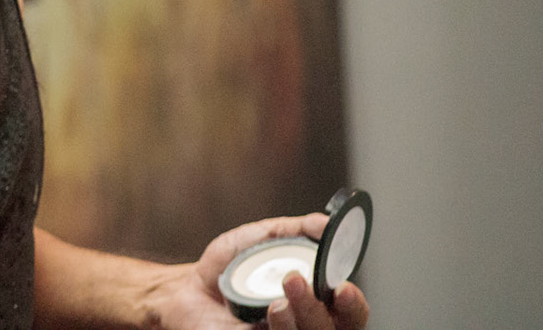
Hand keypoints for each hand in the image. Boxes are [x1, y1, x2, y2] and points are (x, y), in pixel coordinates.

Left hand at [140, 214, 369, 329]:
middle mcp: (306, 326)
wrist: (188, 291)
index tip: (342, 288)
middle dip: (319, 310)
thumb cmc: (232, 267)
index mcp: (317, 302)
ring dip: (297, 318)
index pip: (350, 313)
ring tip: (275, 300)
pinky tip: (266, 314)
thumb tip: (325, 223)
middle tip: (295, 281)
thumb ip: (296, 229)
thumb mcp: (263, 238)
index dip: (354, 305)